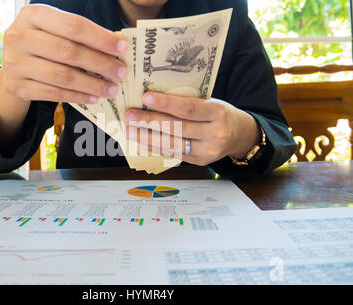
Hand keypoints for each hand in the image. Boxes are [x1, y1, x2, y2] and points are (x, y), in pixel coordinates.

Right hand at [0, 4, 128, 103]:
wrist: (13, 62)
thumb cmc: (43, 42)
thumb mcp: (55, 29)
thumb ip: (82, 35)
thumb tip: (119, 45)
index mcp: (33, 15)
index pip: (73, 26)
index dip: (101, 38)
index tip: (122, 48)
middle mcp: (19, 36)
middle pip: (69, 52)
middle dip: (100, 64)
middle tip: (121, 73)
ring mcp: (15, 62)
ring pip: (63, 76)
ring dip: (92, 84)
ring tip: (112, 89)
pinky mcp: (17, 86)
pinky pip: (54, 94)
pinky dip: (78, 97)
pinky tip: (94, 97)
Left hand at [124, 92, 260, 165]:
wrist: (241, 135)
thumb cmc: (221, 114)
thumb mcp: (211, 102)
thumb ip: (188, 103)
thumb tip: (153, 100)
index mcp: (218, 113)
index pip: (188, 108)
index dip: (166, 103)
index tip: (145, 98)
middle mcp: (214, 134)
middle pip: (176, 128)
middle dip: (149, 121)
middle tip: (130, 115)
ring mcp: (207, 151)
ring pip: (172, 144)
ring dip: (147, 138)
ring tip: (130, 131)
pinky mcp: (200, 162)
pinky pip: (174, 154)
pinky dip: (156, 148)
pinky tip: (142, 142)